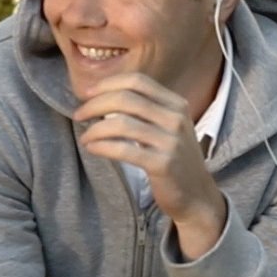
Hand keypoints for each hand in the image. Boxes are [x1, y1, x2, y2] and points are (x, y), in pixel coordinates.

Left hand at [74, 72, 227, 258]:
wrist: (196, 195)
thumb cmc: (174, 160)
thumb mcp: (169, 127)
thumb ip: (146, 110)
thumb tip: (103, 96)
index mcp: (176, 104)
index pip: (137, 81)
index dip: (107, 84)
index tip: (86, 93)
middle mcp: (176, 118)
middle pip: (126, 98)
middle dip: (95, 104)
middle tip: (79, 114)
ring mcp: (171, 141)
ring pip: (121, 123)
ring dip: (95, 129)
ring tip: (85, 137)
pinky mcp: (163, 164)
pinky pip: (124, 149)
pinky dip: (102, 146)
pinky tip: (93, 148)